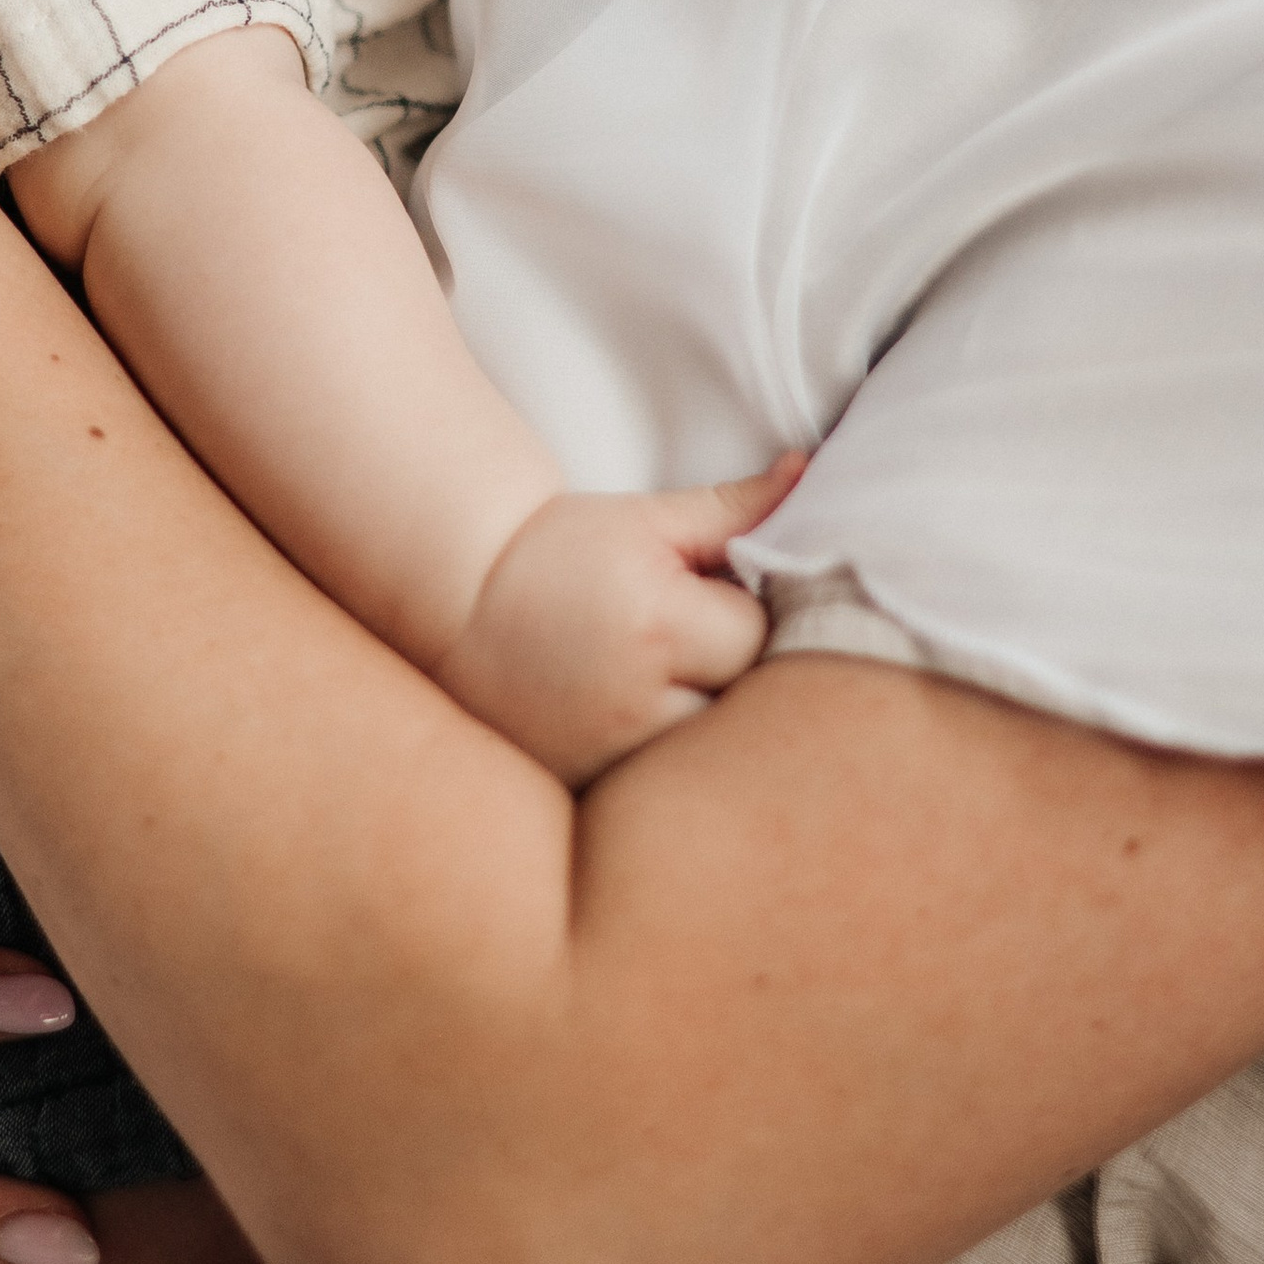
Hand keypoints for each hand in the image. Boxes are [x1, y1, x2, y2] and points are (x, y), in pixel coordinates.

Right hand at [433, 457, 807, 787]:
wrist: (455, 599)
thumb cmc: (558, 550)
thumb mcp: (646, 519)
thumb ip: (734, 506)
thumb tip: (808, 471)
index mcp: (658, 625)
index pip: (756, 639)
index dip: (741, 617)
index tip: (705, 602)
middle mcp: (636, 702)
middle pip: (742, 711)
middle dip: (732, 680)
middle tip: (694, 649)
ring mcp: (608, 758)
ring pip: (707, 760)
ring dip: (704, 728)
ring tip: (666, 686)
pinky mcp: (587, 790)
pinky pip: (659, 792)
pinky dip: (664, 767)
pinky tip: (638, 723)